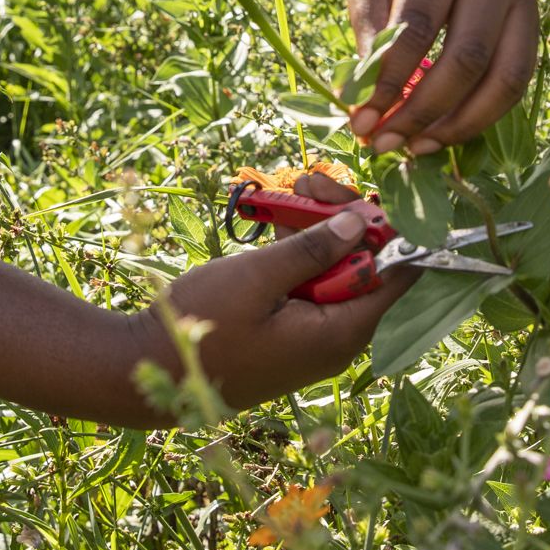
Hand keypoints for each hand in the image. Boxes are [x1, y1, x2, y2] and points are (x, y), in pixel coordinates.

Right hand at [131, 203, 414, 413]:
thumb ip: (314, 249)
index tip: (373, 193)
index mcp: (341, 333)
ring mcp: (314, 338)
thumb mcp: (258, 277)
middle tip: (312, 180)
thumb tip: (362, 223)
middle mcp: (337, 339)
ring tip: (295, 187)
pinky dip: (298, 254)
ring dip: (318, 230)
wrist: (153, 369)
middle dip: (344, 220)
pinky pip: (310, 286)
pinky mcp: (292, 332)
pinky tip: (282, 218)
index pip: (396, 278)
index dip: (392, 233)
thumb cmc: (206, 325)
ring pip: (334, 272)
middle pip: (364, 268)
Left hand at [344, 0, 538, 155]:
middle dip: (424, 110)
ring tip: (415, 147)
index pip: (420, 24)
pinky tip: (442, 134)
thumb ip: (370, 40)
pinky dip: (480, 116)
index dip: (391, 78)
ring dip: (458, 124)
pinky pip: (516, 82)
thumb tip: (367, 111)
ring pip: (505, 77)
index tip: (361, 119)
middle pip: (468, 56)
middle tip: (385, 142)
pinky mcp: (533, 23)